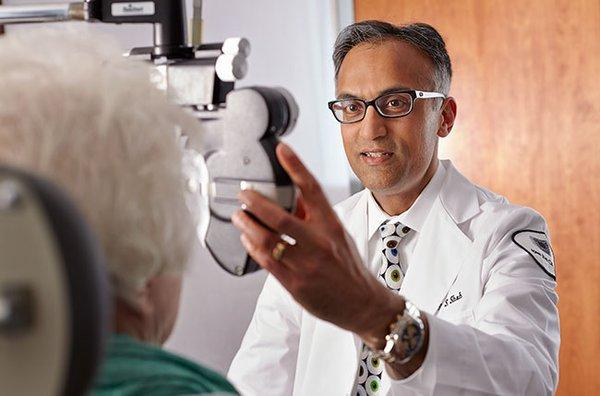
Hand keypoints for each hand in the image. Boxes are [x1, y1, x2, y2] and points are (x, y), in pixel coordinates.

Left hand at [231, 143, 403, 346]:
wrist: (362, 304)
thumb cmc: (348, 267)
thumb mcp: (337, 234)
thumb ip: (315, 215)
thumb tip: (293, 194)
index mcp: (332, 225)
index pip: (313, 189)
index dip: (296, 166)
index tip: (282, 149)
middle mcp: (320, 243)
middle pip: (281, 217)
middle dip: (256, 202)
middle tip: (244, 193)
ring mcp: (307, 265)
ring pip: (268, 240)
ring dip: (248, 226)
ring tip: (239, 216)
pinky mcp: (296, 285)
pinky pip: (267, 262)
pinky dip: (253, 247)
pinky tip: (247, 239)